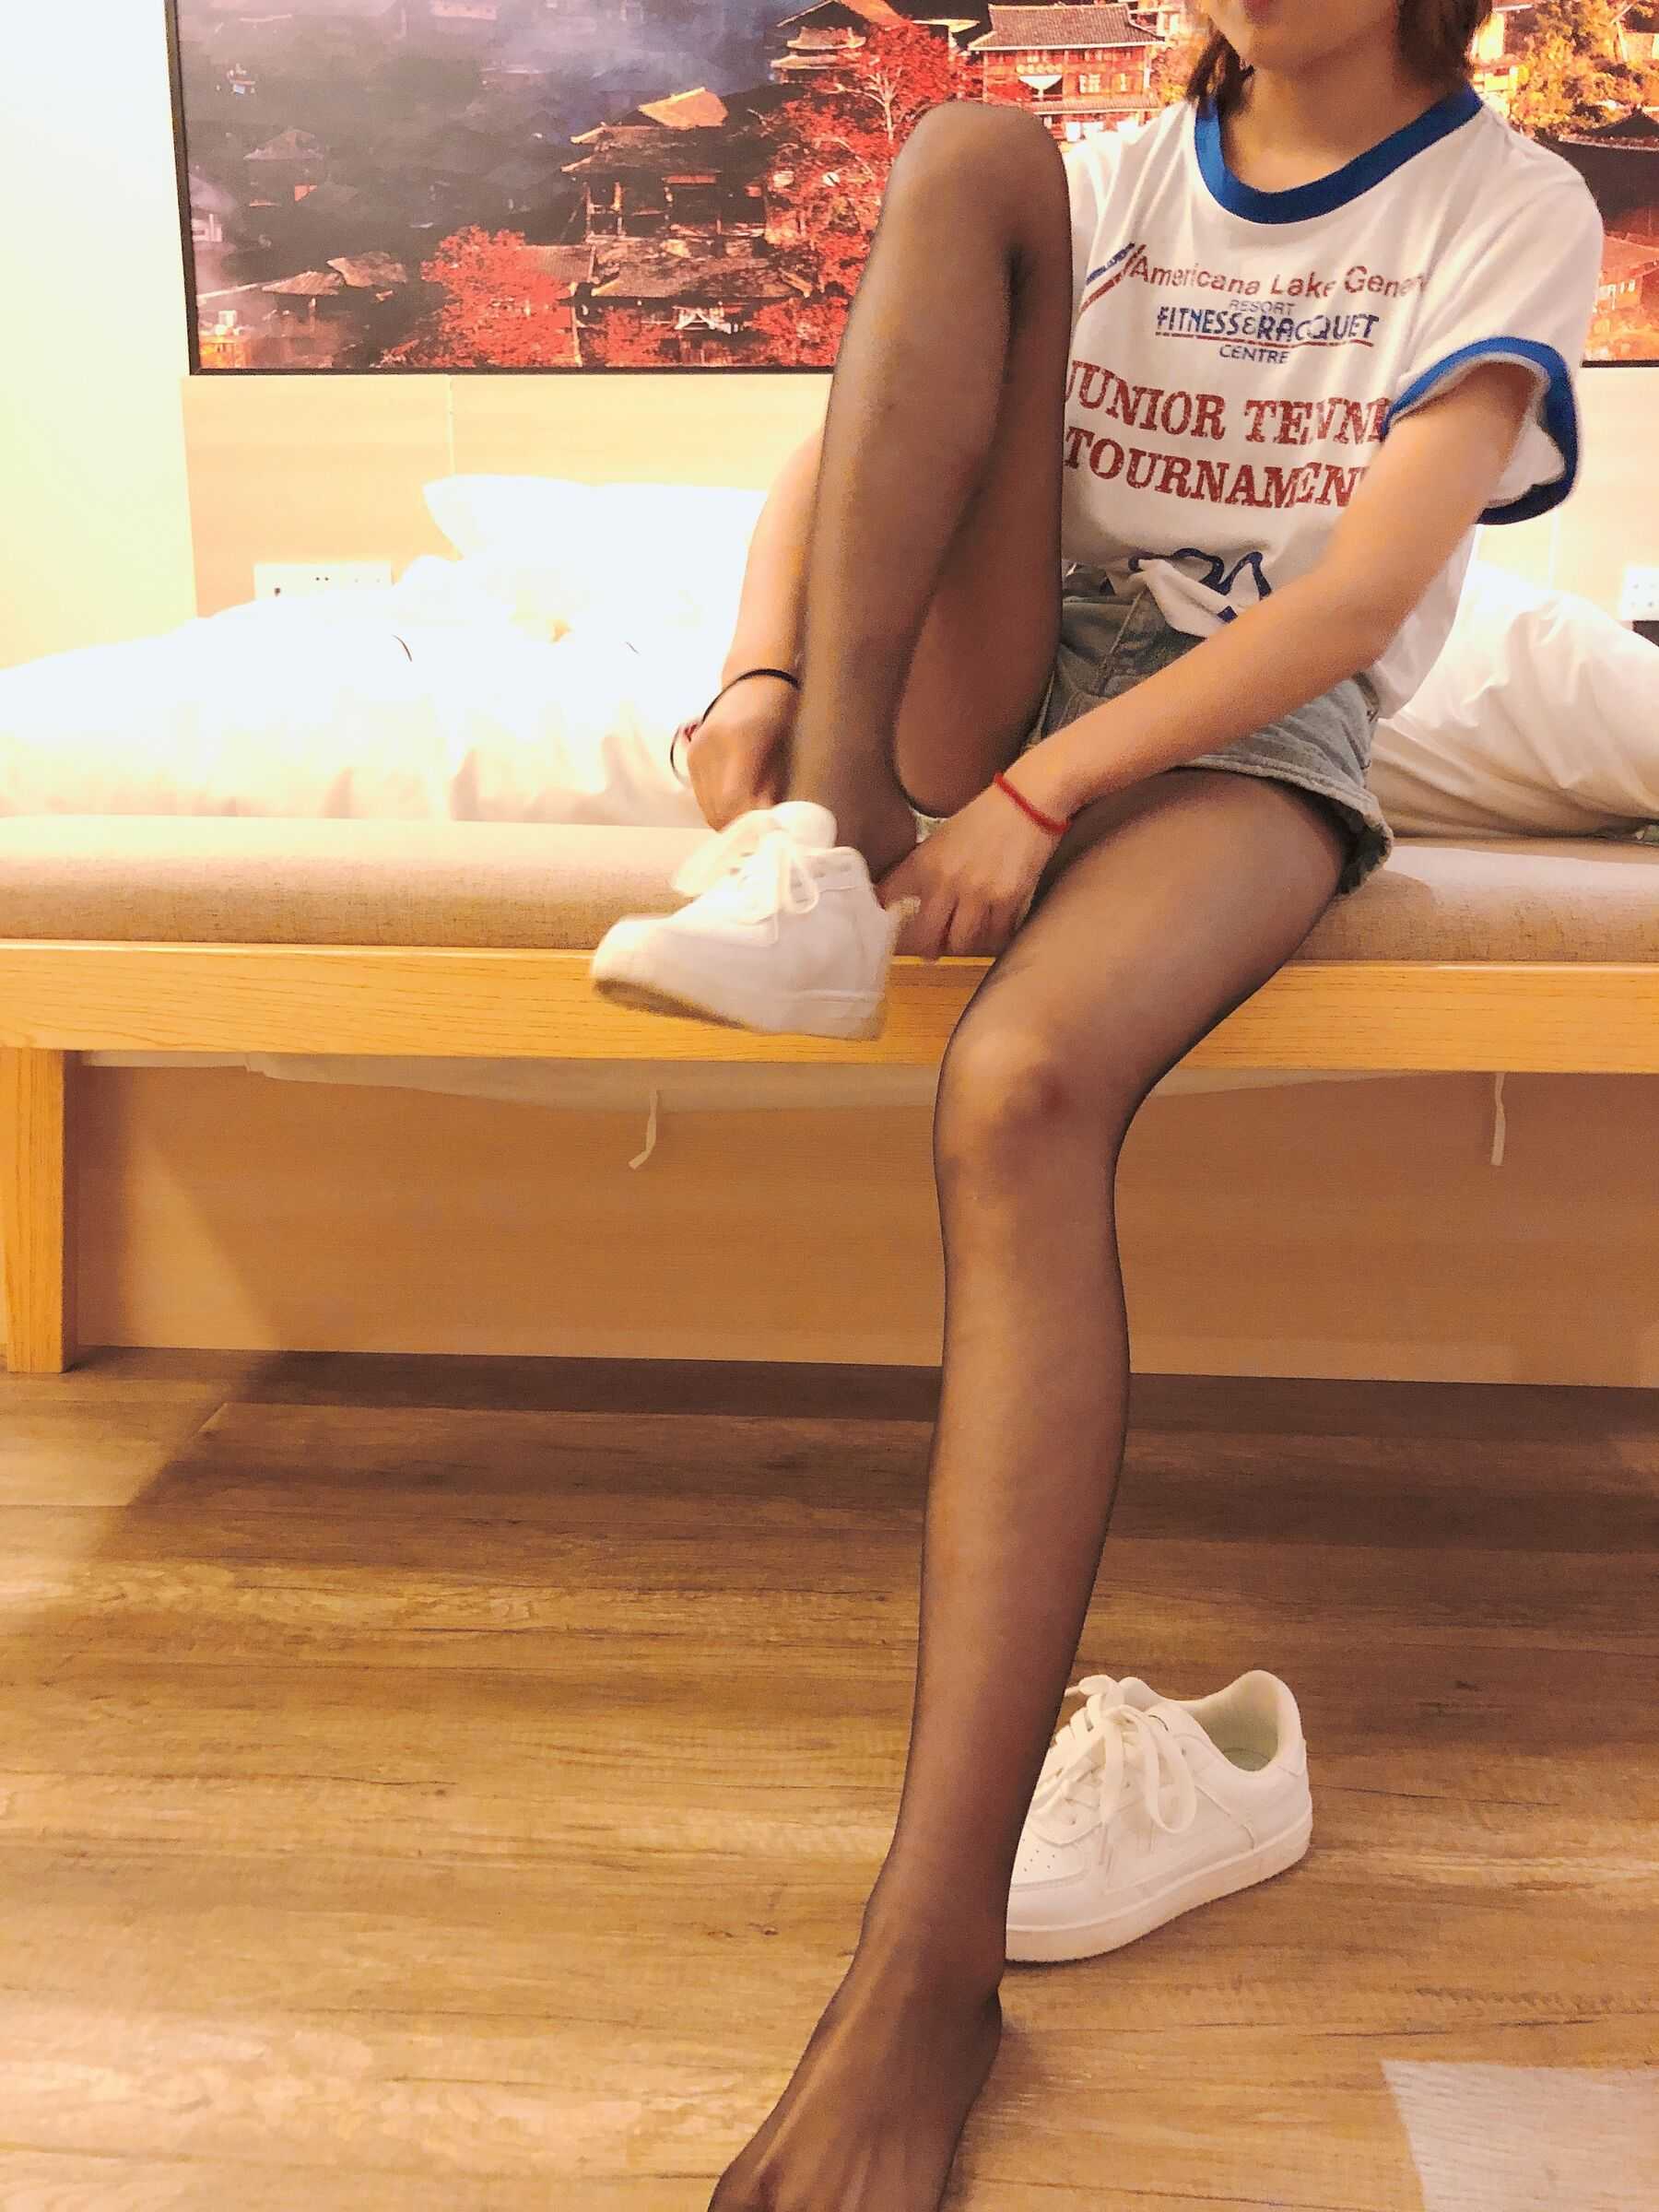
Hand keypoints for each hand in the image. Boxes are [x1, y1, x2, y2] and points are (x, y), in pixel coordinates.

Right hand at [682, 675, 797, 830]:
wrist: (753, 678)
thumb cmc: (779, 708)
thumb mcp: (784, 746)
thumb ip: (772, 786)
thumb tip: (767, 825)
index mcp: (736, 743)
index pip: (734, 802)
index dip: (750, 825)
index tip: (769, 834)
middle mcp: (709, 750)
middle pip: (717, 811)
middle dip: (740, 829)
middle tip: (763, 836)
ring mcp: (695, 754)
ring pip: (708, 810)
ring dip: (730, 822)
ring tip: (753, 824)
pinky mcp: (691, 758)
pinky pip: (703, 798)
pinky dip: (721, 809)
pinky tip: (739, 808)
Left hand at [874, 778, 1063, 959]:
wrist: (1027, 801)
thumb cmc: (985, 815)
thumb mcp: (942, 837)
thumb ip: (923, 867)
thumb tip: (910, 896)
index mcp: (924, 861)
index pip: (890, 899)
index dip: (886, 917)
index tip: (890, 927)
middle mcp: (946, 880)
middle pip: (925, 936)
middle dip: (927, 949)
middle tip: (932, 952)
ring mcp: (977, 893)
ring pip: (961, 944)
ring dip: (962, 946)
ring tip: (966, 941)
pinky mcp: (1007, 900)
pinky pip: (995, 936)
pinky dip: (993, 940)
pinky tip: (994, 933)